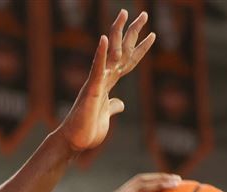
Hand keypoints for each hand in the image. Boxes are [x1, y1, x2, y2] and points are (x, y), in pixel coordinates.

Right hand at [59, 9, 154, 151]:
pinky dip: (101, 53)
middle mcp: (102, 78)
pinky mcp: (91, 90)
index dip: (140, 48)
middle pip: (121, 50)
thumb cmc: (88, 131)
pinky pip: (97, 69)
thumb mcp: (107, 117)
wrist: (74, 142)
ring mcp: (96, 82)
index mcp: (107, 84)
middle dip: (133, 32)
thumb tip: (121, 103)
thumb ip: (113, 107)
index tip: (152, 35)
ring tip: (125, 14)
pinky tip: (105, 38)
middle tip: (144, 14)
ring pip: (110, 53)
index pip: (127, 62)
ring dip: (117, 32)